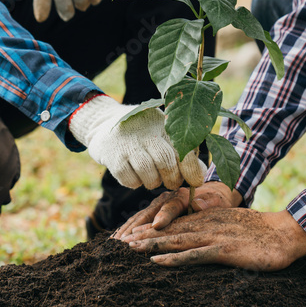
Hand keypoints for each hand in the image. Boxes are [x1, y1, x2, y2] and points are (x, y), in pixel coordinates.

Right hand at [69, 95, 206, 189]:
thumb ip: (182, 151)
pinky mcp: (112, 157)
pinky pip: (130, 180)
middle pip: (165, 161)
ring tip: (152, 178)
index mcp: (163, 124)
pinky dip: (135, 183)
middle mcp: (145, 132)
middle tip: (172, 182)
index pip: (182, 148)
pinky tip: (135, 175)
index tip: (196, 182)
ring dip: (153, 182)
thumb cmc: (143, 133)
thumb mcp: (162, 134)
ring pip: (148, 173)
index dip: (191, 168)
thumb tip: (201, 175)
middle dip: (172, 178)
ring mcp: (127, 144)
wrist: (104, 123)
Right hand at [112, 183, 242, 238]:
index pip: (171, 206)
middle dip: (135, 228)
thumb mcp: (219, 201)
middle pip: (148, 214)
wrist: (212, 195)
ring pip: (138, 219)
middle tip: (124, 242)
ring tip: (114, 244)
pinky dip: (126, 232)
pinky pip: (136, 223)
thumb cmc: (217, 202)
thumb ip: (211, 203)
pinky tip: (116, 242)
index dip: (164, 216)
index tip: (157, 226)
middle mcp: (165, 200)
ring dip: (126, 231)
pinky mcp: (151, 214)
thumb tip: (201, 203)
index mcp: (182, 196)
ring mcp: (156, 207)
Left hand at [119, 208, 305, 270]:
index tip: (127, 233)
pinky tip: (156, 262)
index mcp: (205, 217)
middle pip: (166, 230)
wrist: (285, 233)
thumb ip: (210, 227)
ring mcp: (212, 236)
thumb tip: (192, 235)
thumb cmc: (259, 232)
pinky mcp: (222, 250)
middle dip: (140, 235)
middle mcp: (204, 224)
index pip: (170, 222)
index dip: (148, 228)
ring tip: (127, 249)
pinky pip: (193, 255)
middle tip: (115, 242)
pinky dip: (173, 258)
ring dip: (149, 245)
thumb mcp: (229, 225)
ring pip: (174, 240)